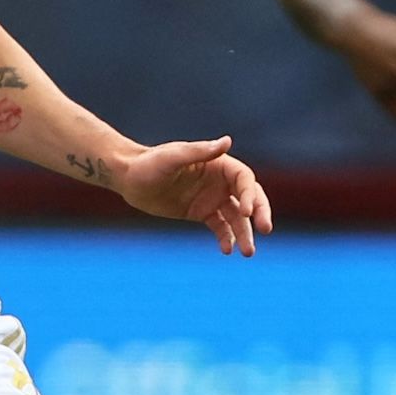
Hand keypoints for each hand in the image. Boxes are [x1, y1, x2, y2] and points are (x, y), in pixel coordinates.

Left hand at [108, 136, 275, 256]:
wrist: (129, 179)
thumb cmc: (149, 164)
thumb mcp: (174, 157)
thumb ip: (200, 152)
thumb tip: (227, 141)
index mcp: (218, 164)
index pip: (244, 180)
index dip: (249, 195)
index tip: (245, 212)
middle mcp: (220, 181)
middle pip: (249, 198)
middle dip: (259, 213)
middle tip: (266, 230)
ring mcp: (212, 198)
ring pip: (237, 217)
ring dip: (245, 233)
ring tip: (248, 253)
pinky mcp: (201, 213)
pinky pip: (220, 227)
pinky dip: (226, 238)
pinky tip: (227, 251)